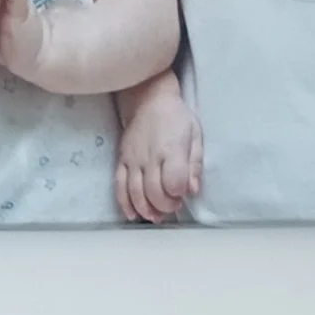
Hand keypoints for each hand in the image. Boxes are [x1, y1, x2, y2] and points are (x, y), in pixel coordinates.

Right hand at [115, 78, 202, 222]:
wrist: (148, 98)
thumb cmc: (176, 118)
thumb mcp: (195, 135)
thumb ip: (195, 164)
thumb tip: (192, 189)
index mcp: (171, 149)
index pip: (174, 182)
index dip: (179, 194)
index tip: (183, 194)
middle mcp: (150, 156)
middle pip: (154, 192)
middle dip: (165, 206)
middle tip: (173, 206)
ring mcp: (133, 159)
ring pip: (136, 193)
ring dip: (147, 210)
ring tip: (157, 216)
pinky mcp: (121, 160)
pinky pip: (119, 186)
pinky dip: (125, 204)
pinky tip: (134, 215)